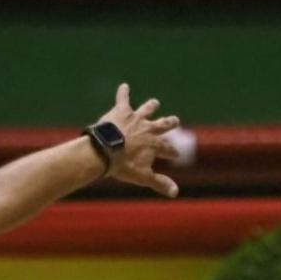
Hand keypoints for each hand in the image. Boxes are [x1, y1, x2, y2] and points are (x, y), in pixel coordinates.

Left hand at [94, 83, 180, 197]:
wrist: (105, 151)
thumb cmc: (123, 165)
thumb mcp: (143, 177)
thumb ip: (159, 183)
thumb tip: (176, 193)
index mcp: (155, 145)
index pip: (168, 149)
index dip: (172, 152)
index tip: (176, 154)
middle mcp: (149, 129)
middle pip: (163, 125)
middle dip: (169, 124)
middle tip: (175, 120)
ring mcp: (135, 118)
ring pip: (147, 110)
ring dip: (151, 106)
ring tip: (155, 102)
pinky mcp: (121, 111)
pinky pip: (123, 99)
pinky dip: (123, 92)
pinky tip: (124, 86)